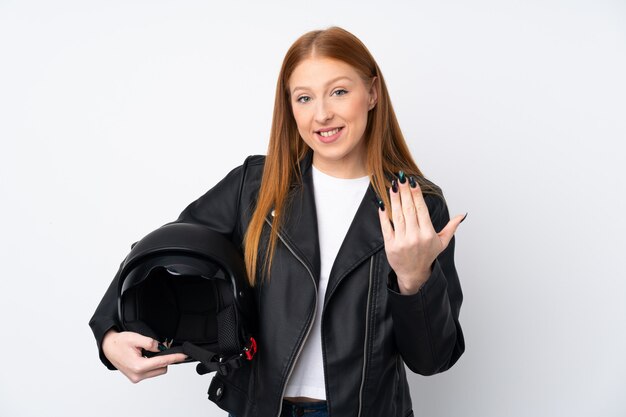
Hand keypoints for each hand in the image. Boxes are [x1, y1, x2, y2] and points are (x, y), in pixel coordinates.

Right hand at [102, 330, 186, 382]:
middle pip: (162, 368)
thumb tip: (162, 347)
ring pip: (157, 371)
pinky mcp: (135, 377)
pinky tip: (145, 357)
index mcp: (138, 366)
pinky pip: (150, 372)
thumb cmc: (119, 342)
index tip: (184, 356)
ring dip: (157, 362)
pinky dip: (151, 364)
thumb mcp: (135, 338)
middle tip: (158, 348)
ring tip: (147, 352)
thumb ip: (150, 343)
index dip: (175, 358)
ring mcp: (136, 378)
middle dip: (164, 358)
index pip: (162, 362)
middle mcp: (138, 375)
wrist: (107, 347)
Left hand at [378, 173, 465, 294]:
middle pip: (409, 210)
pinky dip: (383, 215)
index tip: (413, 182)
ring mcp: (402, 241)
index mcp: (428, 234)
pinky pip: (386, 227)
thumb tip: (462, 215)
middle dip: (405, 192)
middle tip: (401, 178)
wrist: (413, 274)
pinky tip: (382, 203)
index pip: (421, 210)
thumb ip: (451, 227)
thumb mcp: (442, 242)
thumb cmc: (427, 256)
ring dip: (394, 199)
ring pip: (397, 216)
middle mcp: (415, 237)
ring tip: (393, 186)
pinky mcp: (390, 245)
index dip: (417, 195)